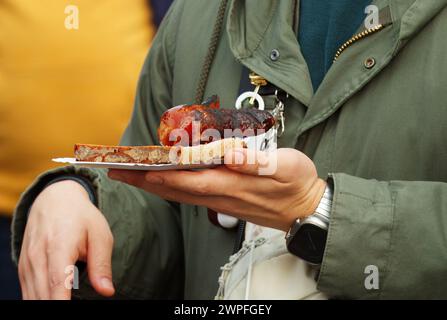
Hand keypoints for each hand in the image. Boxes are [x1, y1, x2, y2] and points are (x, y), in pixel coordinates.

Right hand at [19, 180, 114, 299]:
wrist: (55, 199)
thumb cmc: (82, 217)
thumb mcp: (100, 235)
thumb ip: (101, 264)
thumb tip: (107, 292)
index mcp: (59, 245)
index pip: (57, 281)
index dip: (62, 301)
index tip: (68, 309)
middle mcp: (38, 255)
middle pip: (43, 294)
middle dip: (57, 304)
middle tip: (76, 304)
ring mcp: (27, 262)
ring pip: (32, 296)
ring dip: (47, 303)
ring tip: (67, 300)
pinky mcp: (23, 268)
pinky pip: (27, 292)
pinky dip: (39, 299)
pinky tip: (55, 299)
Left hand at [108, 148, 326, 230]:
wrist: (305, 209)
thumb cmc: (297, 184)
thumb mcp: (286, 167)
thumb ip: (256, 162)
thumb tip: (230, 155)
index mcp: (232, 184)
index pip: (188, 179)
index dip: (161, 172)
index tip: (136, 166)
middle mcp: (221, 196)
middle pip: (175, 189)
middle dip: (144, 180)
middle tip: (117, 170)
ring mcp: (221, 201)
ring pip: (179, 194)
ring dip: (153, 185)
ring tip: (131, 175)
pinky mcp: (224, 202)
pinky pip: (190, 196)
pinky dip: (171, 188)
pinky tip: (164, 182)